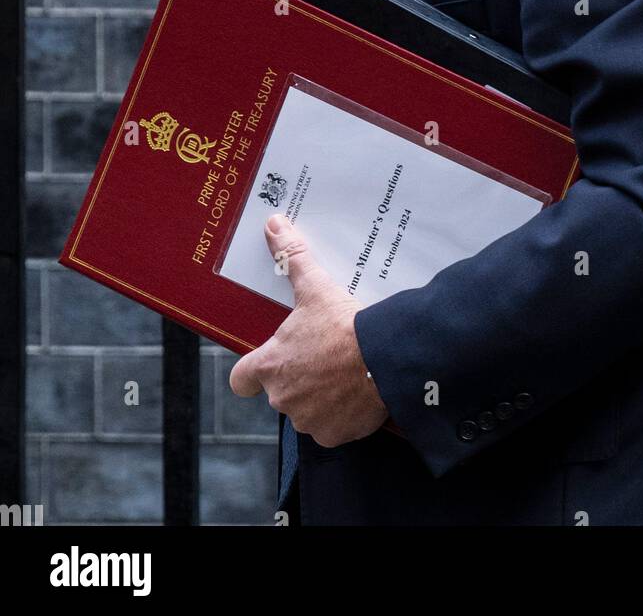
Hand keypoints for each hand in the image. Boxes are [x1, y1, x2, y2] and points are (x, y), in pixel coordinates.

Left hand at [228, 214, 388, 447]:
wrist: (384, 359)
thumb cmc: (343, 326)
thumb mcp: (315, 287)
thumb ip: (291, 257)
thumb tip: (273, 224)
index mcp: (270, 365)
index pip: (241, 379)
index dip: (251, 371)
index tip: (266, 362)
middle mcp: (282, 397)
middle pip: (281, 390)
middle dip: (299, 377)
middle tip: (323, 355)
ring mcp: (307, 420)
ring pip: (307, 409)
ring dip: (321, 396)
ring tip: (343, 371)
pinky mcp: (334, 435)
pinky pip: (332, 427)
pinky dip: (342, 414)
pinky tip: (357, 392)